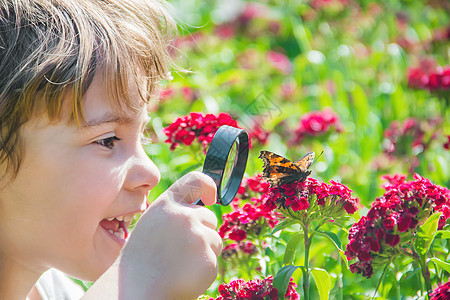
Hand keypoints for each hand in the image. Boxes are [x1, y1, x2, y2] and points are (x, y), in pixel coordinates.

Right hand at [118, 171, 221, 298]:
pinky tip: (184, 276)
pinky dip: (204, 270)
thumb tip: (201, 207)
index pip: (195, 181)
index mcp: (166, 205)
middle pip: (209, 217)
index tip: (211, 197)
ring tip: (178, 265)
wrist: (136, 291)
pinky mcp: (208, 258)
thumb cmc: (140, 261)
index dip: (208, 186)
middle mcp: (184, 216)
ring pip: (215, 239)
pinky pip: (214, 260)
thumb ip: (173, 213)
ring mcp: (198, 236)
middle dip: (202, 231)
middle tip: (180, 250)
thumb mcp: (151, 226)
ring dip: (204, 251)